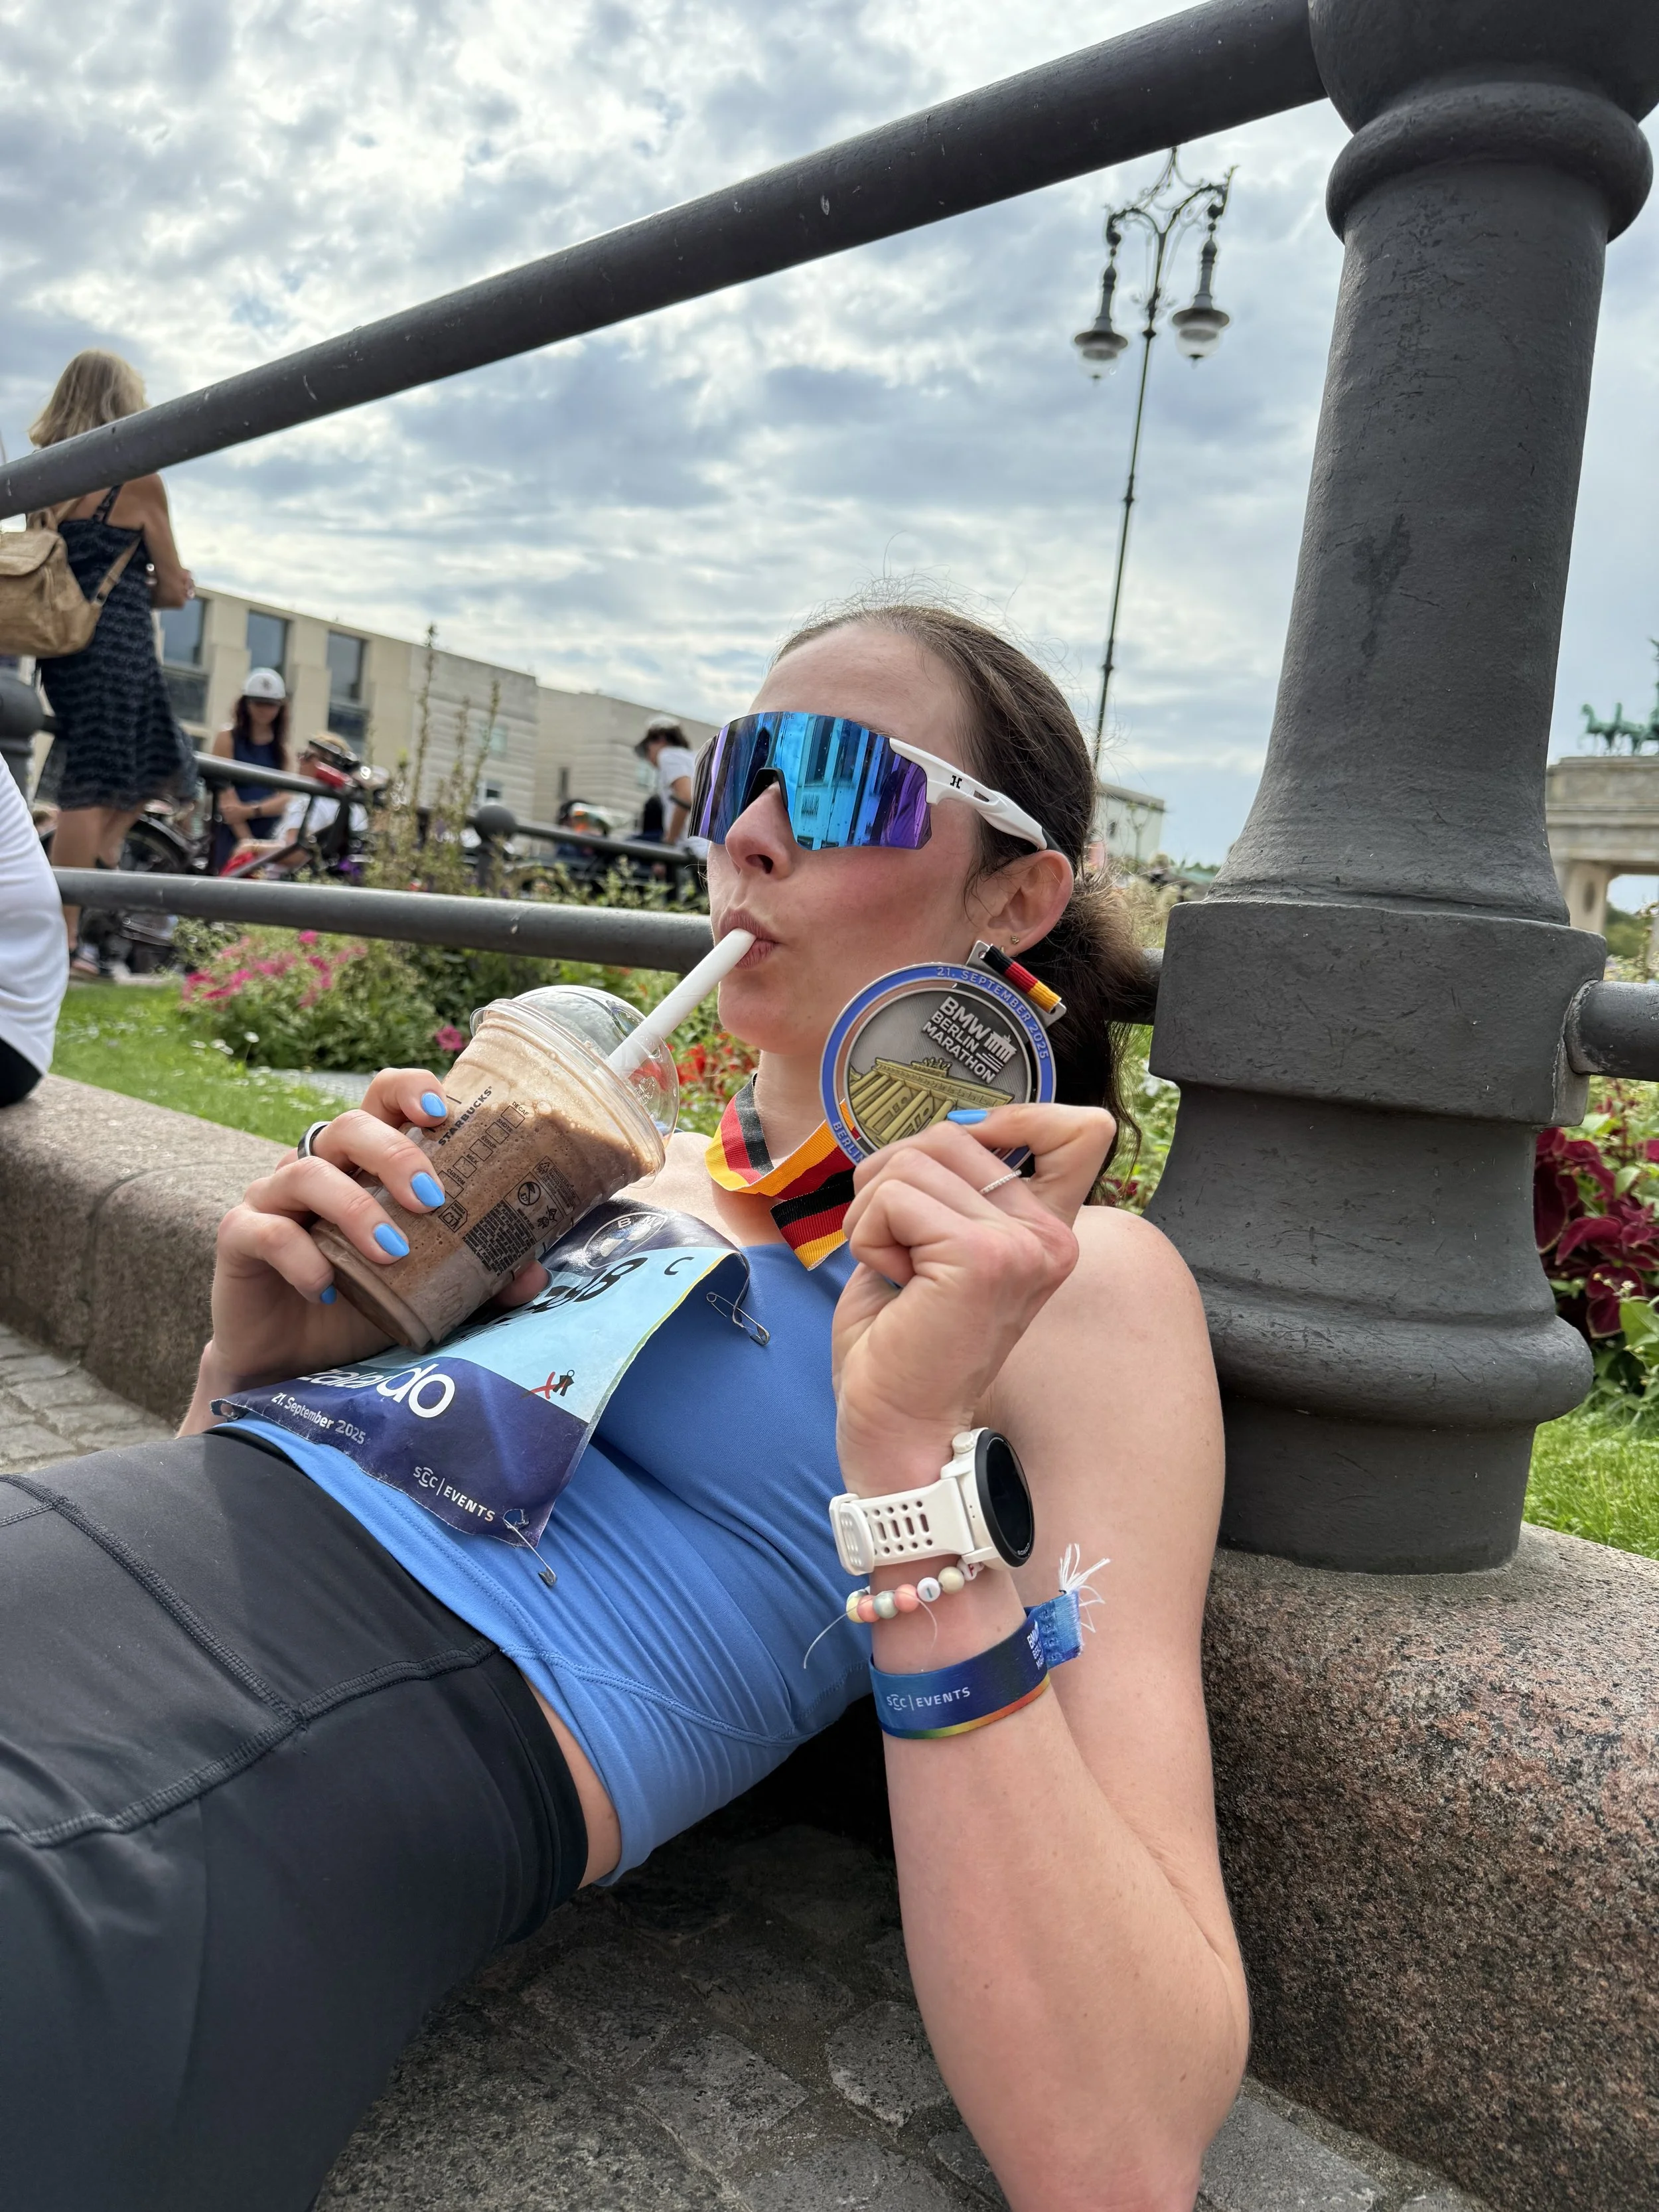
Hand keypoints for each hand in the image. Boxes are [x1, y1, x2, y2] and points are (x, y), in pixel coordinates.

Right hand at [204, 1067, 545, 1393]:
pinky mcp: (240, 1239)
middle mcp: (318, 1167)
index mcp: (365, 1163)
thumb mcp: (428, 1292)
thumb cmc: (364, 1308)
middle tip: (431, 1201)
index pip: (383, 1099)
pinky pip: (263, 1230)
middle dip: (394, 1154)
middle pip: (349, 1125)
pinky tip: (328, 1289)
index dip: (410, 1090)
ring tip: (391, 1254)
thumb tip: (537, 1272)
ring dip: (354, 1209)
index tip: (443, 1111)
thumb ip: (480, 1280)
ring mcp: (274, 1198)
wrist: (295, 1367)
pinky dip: (299, 1256)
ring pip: (305, 1171)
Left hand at [831, 1104, 1114, 1493]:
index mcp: (1048, 1229)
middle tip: (900, 1252)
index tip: (961, 1158)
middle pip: (948, 1134)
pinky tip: (896, 1288)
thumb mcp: (938, 1242)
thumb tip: (958, 1121)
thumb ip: (958, 1183)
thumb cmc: (903, 1342)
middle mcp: (1052, 1234)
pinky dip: (868, 1239)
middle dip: (893, 1183)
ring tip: (898, 1274)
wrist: (896, 1428)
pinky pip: (890, 1199)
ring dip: (873, 1215)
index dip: (1010, 1117)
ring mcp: (1023, 1245)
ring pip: (911, 1161)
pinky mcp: (982, 1258)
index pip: (1078, 1129)